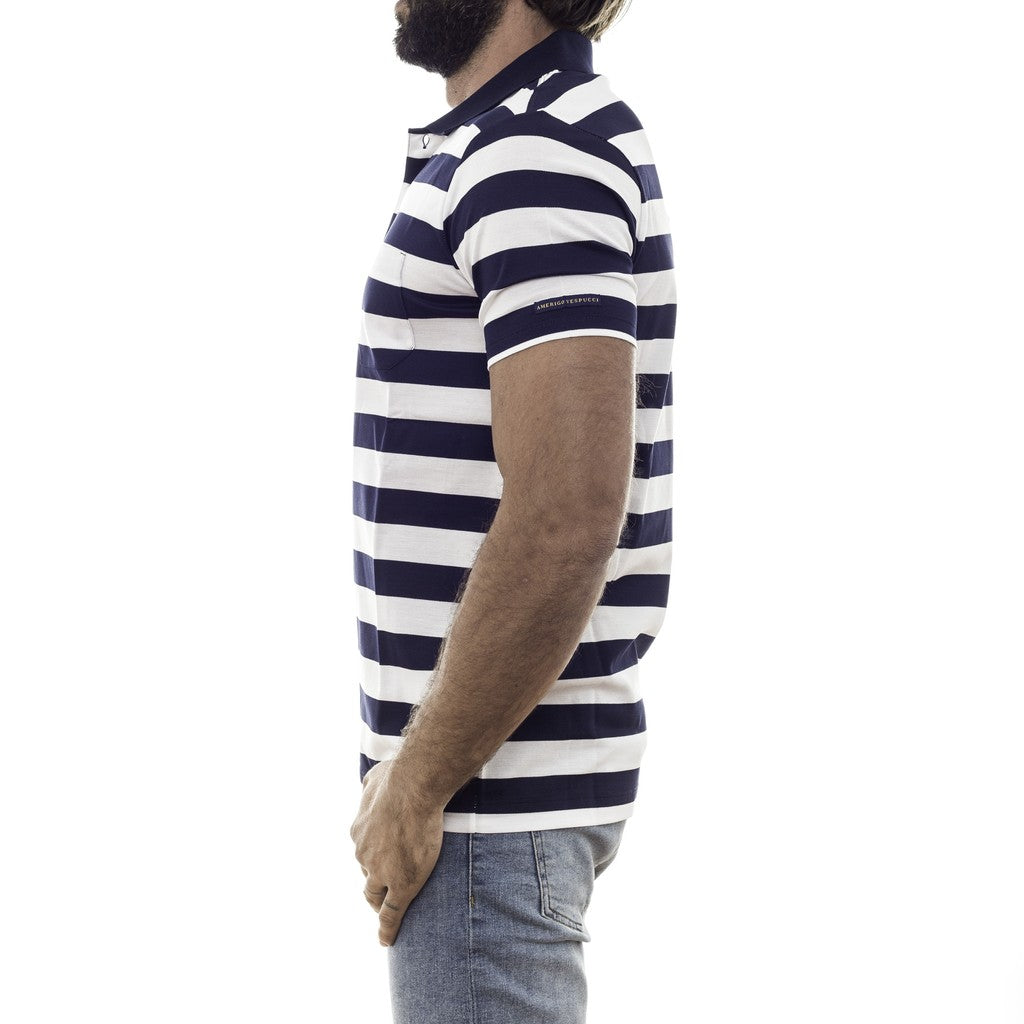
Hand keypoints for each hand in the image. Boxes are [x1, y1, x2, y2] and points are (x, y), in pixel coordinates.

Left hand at [349, 758, 444, 946]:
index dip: (372, 862)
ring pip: (377, 895)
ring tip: (389, 913)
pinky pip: (391, 914)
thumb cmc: (398, 778)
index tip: (377, 867)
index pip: (365, 855)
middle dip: (374, 885)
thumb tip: (371, 782)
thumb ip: (372, 786)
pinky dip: (387, 929)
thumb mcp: (375, 778)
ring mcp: (381, 872)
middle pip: (367, 877)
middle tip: (382, 893)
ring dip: (381, 902)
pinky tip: (386, 940)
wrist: (413, 788)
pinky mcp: (400, 884)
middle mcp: (364, 854)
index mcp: (360, 833)